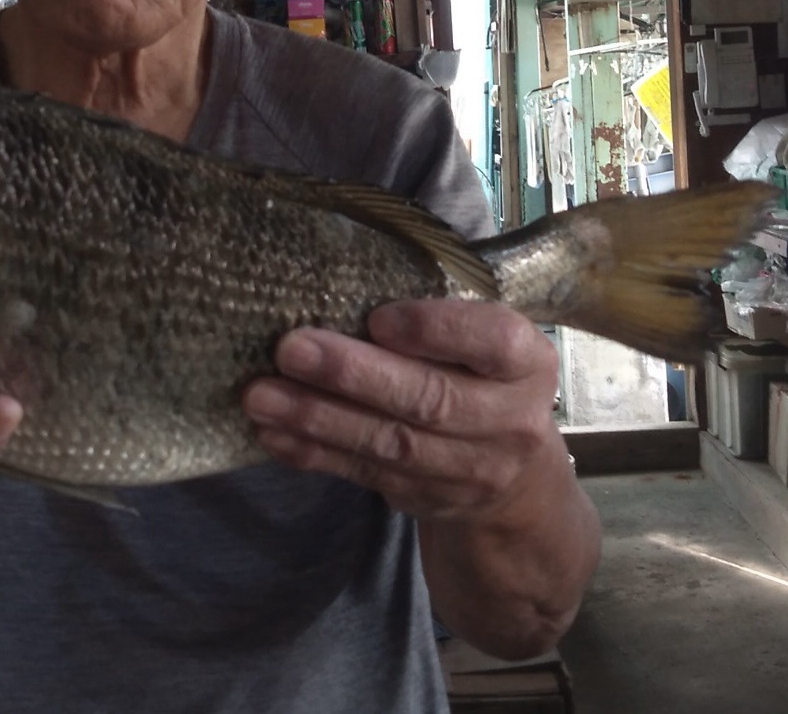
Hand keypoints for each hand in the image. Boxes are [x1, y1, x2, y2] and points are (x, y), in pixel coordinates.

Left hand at [241, 299, 560, 521]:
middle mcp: (509, 421)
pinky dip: (313, 453)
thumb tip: (337, 288)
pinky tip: (272, 432)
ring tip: (261, 394)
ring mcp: (470, 470)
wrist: (517, 480)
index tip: (378, 317)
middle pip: (429, 400)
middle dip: (353, 374)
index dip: (435, 330)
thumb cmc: (481, 378)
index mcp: (526, 363)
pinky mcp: (426, 500)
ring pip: (389, 444)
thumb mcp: (484, 341)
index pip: (493, 343)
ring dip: (318, 418)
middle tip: (290, 349)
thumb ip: (437, 319)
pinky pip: (364, 474)